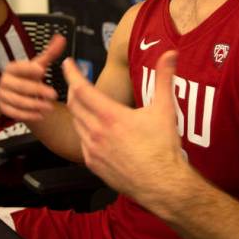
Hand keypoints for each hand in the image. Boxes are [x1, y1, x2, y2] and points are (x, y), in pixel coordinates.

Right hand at [0, 34, 65, 121]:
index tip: (42, 71)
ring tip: (49, 107)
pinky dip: (28, 115)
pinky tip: (40, 115)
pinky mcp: (3, 108)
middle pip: (20, 86)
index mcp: (12, 68)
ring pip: (17, 101)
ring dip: (34, 105)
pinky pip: (14, 113)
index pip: (18, 67)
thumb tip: (60, 38)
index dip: (29, 69)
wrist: (23, 94)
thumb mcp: (41, 65)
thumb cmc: (31, 78)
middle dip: (38, 91)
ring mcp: (2, 95)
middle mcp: (5, 81)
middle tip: (53, 94)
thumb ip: (51, 52)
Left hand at [62, 50, 187, 211]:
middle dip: (73, 89)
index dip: (72, 74)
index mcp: (111, 116)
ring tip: (84, 102)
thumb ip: (164, 78)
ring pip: (77, 123)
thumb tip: (170, 54)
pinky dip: (83, 130)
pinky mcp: (93, 164)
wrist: (161, 184)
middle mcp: (96, 132)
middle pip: (74, 104)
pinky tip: (93, 129)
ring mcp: (92, 150)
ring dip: (77, 110)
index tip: (67, 63)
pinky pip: (82, 142)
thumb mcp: (165, 109)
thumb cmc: (163, 148)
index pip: (82, 89)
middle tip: (77, 81)